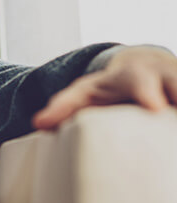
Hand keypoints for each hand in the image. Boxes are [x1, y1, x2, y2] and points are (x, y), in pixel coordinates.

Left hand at [33, 46, 176, 129]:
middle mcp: (166, 76)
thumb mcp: (85, 92)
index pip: (140, 83)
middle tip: (172, 115)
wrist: (145, 64)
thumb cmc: (109, 87)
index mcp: (134, 76)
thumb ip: (63, 107)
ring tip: (176, 137)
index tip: (156, 108)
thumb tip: (38, 123)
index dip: (148, 93)